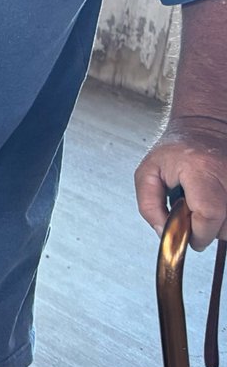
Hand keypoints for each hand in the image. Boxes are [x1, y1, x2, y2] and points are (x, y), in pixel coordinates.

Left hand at [135, 116, 226, 249]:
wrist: (204, 130)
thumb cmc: (176, 150)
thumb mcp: (148, 172)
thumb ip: (149, 205)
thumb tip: (164, 233)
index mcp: (199, 169)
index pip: (209, 212)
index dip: (199, 232)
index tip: (188, 236)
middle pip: (225, 226)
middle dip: (206, 231)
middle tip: (192, 217)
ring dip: (218, 226)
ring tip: (203, 207)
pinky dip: (226, 219)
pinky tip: (215, 206)